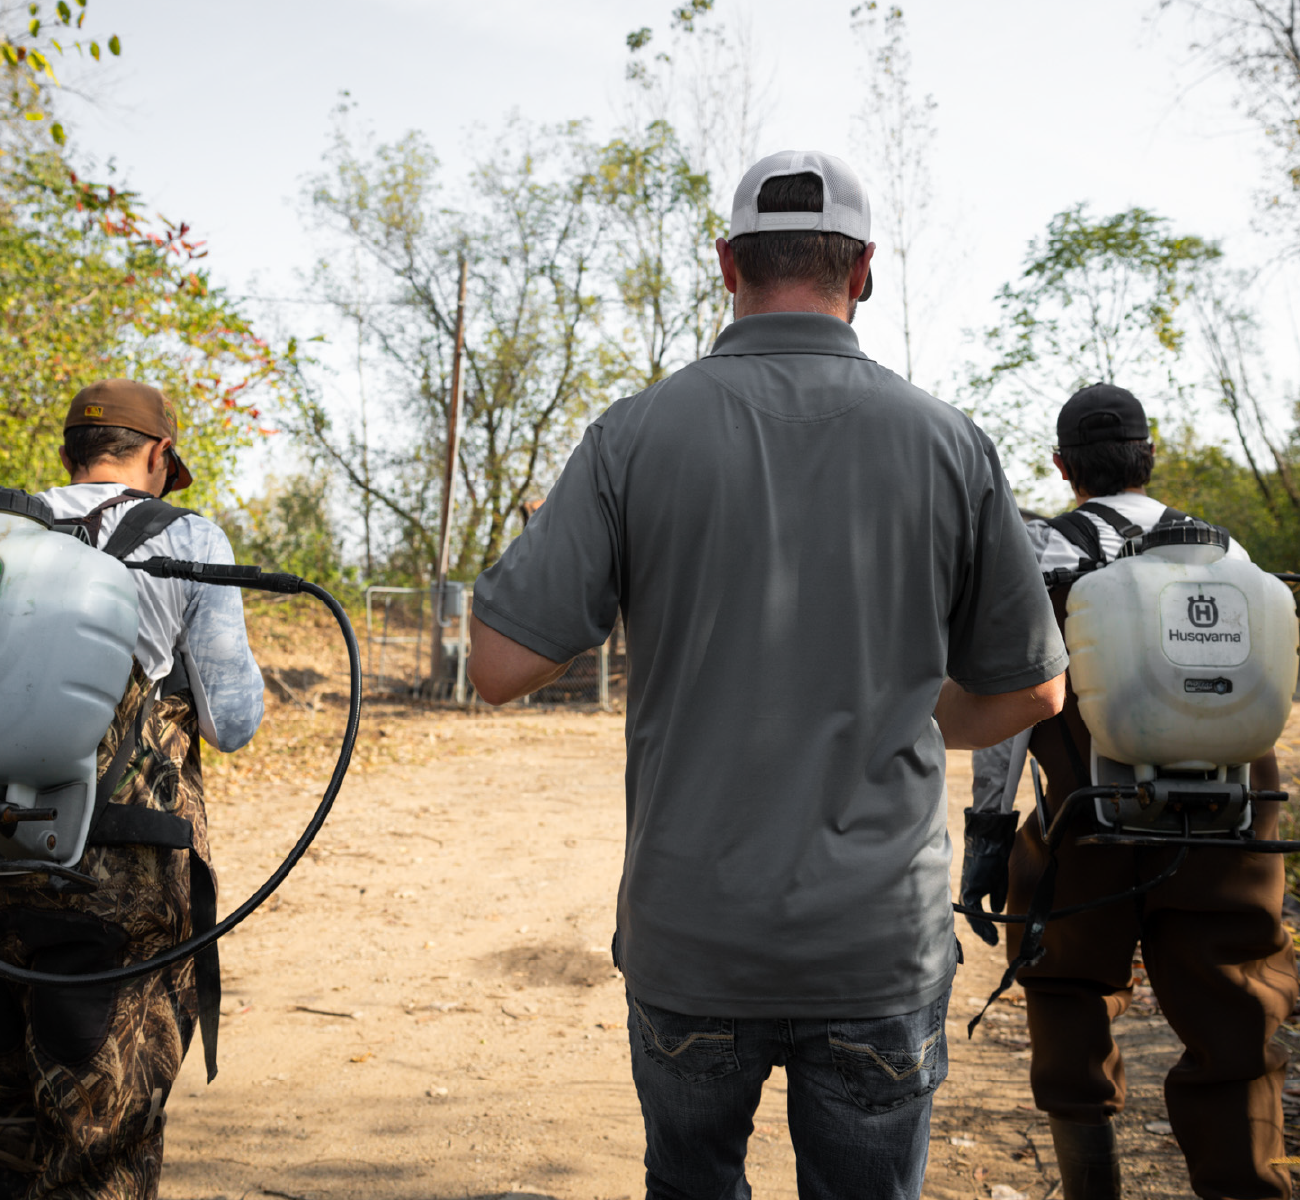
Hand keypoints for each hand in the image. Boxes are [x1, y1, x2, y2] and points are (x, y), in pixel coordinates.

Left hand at [960, 808, 1018, 945]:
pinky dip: (981, 921)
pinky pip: (973, 909)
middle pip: (971, 914)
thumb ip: (995, 895)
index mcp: (972, 886)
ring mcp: (967, 888)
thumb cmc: (994, 856)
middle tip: (991, 941)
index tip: (990, 936)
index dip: (980, 924)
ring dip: (981, 929)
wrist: (991, 840)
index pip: (973, 909)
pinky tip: (988, 929)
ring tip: (991, 940)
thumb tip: (996, 911)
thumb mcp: (997, 880)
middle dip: (980, 930)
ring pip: (971, 914)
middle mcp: (967, 888)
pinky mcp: (970, 887)